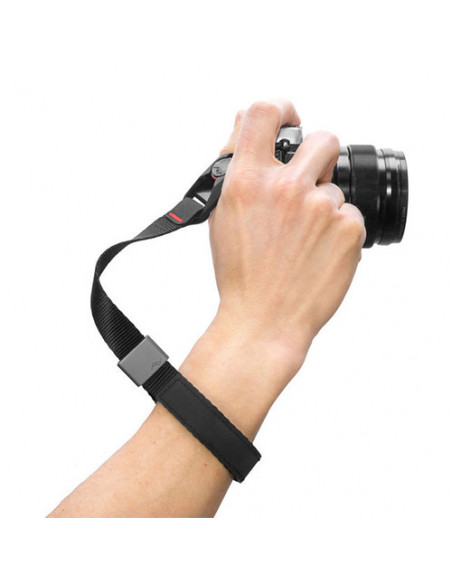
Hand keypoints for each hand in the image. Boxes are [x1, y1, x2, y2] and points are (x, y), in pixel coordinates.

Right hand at [208, 99, 365, 376]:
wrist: (265, 320)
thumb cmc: (240, 274)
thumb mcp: (223, 215)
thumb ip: (235, 166)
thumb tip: (243, 124)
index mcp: (248, 181)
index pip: (265, 112)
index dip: (280, 108)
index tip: (288, 118)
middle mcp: (286, 187)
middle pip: (323, 138)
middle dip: (318, 157)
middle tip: (307, 183)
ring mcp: (322, 206)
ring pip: (336, 186)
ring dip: (324, 204)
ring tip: (304, 239)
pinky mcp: (350, 228)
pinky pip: (350, 213)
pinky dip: (338, 230)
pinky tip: (317, 252)